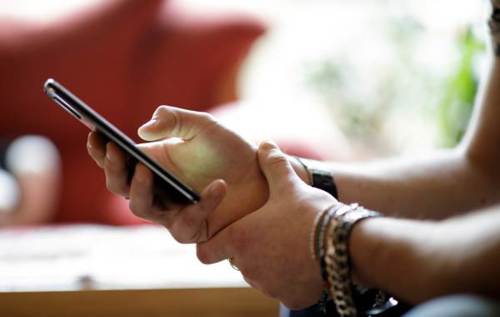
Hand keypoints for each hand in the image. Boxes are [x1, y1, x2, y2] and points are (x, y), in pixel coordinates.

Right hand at [87, 106, 268, 241]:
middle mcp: (157, 188)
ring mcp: (172, 210)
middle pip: (120, 187)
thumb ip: (175, 120)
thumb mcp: (203, 126)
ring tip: (146, 169)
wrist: (261, 174)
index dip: (101, 150)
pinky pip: (186, 223)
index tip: (95, 134)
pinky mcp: (194, 228)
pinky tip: (218, 186)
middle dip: (114, 170)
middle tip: (116, 151)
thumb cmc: (229, 149)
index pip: (117, 160)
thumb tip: (142, 130)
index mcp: (153, 162)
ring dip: (139, 190)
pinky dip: (203, 204)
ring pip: (142, 209)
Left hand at [196, 141, 337, 308]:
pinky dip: (289, 278)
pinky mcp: (290, 297)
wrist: (346, 245)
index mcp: (240, 239)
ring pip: (259, 275)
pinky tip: (305, 260)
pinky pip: (282, 288)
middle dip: (250, 249)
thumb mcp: (289, 184)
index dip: (215, 244)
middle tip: (271, 232)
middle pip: (237, 261)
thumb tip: (264, 143)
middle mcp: (248, 267)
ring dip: (269, 263)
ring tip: (291, 243)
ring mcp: (269, 285)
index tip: (230, 234)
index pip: (205, 252)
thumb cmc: (311, 212)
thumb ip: (272, 164)